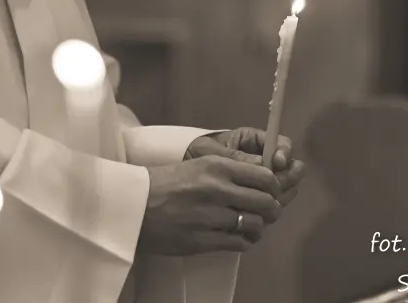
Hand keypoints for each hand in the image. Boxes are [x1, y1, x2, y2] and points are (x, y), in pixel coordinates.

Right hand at [138, 155, 282, 255]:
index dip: (273, 187)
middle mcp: (218, 189)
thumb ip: (229, 171)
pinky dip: (244, 241)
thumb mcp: (198, 165)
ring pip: (256, 225)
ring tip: (250, 226)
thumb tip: (263, 181)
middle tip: (265, 212)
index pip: (265, 176)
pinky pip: (239, 243)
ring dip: (258, 227)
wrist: (133, 204)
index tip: (270, 192)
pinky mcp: (203, 240)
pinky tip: (236, 236)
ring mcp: (211, 216)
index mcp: (216, 166)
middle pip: (266, 202)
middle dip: (271, 209)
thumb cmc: (165, 183)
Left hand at [187, 129, 305, 206]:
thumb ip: (238, 158)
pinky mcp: (258, 200)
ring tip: (268, 203)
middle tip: (276, 189)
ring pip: (285, 189)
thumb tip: (265, 164)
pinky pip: (273, 204)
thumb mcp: (212, 153)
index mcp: (254, 141)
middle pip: (290, 169)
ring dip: (280, 196)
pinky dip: (270, 209)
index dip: (284, 153)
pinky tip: (261, 215)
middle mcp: (263, 161)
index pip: (282, 144)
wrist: (179, 177)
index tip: (278, 162)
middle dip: (286, 179)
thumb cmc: (194, 155)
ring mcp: (262, 182)